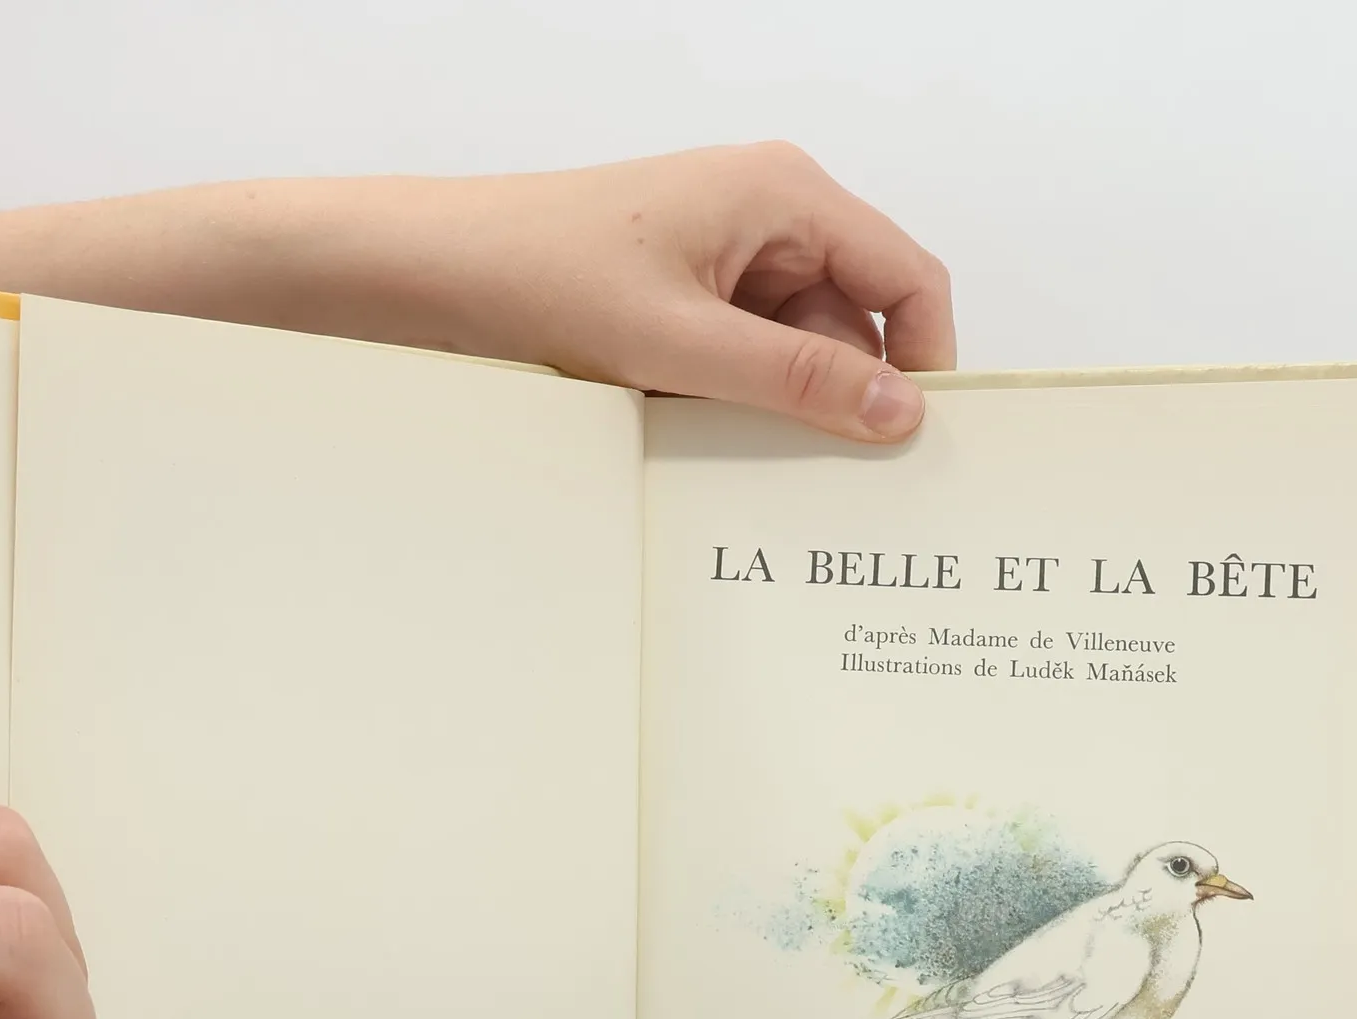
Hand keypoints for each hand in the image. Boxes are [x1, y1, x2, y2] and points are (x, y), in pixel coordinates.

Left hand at [273, 143, 955, 442]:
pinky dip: (733, 403)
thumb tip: (900, 413)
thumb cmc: (539, 273)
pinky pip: (742, 360)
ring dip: (778, 408)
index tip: (917, 443)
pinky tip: (702, 439)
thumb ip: (798, 379)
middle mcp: (767, 218)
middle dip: (844, 397)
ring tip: (742, 459)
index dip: (927, 360)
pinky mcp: (685, 298)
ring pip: (795, 351)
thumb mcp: (681, 344)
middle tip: (833, 484)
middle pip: (855, 323)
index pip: (908, 279)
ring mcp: (725, 259)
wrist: (430, 273)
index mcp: (785, 196)